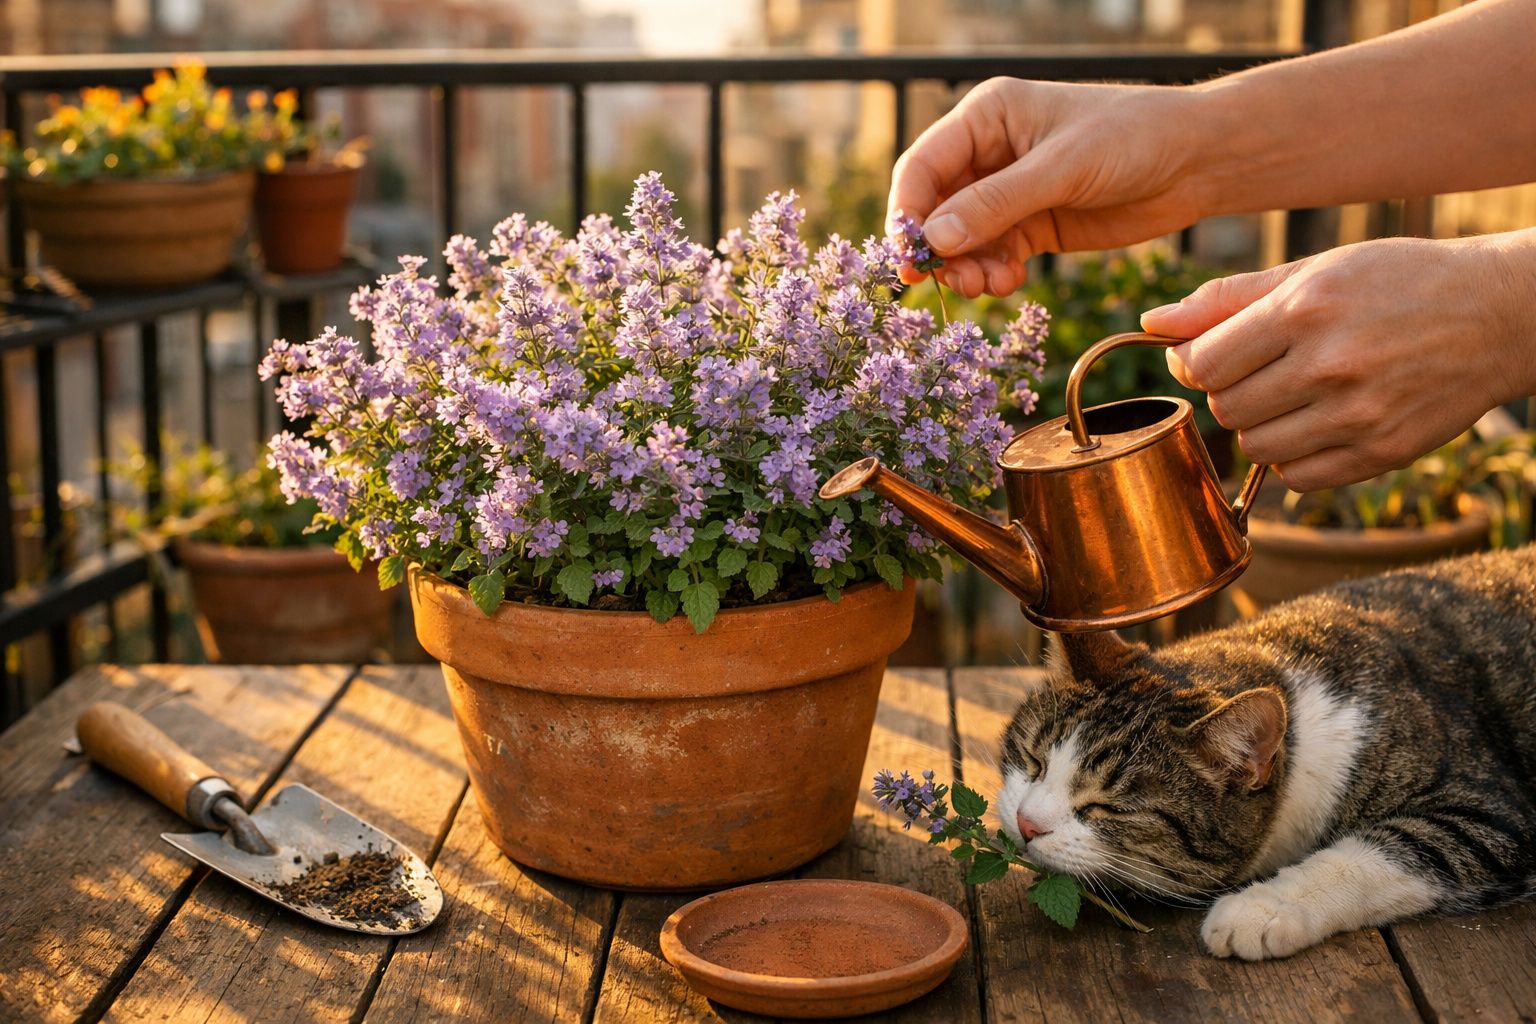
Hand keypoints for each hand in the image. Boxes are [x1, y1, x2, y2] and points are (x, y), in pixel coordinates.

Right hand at [887, 78, 1208, 297]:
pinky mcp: (1032, 225)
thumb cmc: (1132, 139)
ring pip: (962, 240)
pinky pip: (993, 256)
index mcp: (987, 116)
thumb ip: (995, 203)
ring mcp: (1010, 192)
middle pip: (936, 209)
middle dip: (939, 249)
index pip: (923, 166)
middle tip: (946, 283)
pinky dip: (993, 274)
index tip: (909, 254)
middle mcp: (990, 153)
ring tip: (987, 287)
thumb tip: (935, 240)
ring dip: (966, 268)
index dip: (908, 211)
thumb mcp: (1061, 167)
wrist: (1196, 162)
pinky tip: (1010, 283)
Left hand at [1142, 234, 1535, 490]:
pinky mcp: (1383, 453)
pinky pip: (1298, 478)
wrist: (1498, 313)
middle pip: (1225, 409)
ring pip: (1256, 447)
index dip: (1192, 363)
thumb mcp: (1313, 270)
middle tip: (1260, 371)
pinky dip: (1294, 457)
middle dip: (1229, 393)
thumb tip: (1151, 324)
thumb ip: (1226, 299)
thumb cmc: (1395, 282)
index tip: (1208, 355)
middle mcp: (1331, 365)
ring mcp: (1359, 415)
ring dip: (1259, 425)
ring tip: (1293, 394)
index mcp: (1307, 309)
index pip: (1204, 364)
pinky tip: (1319, 423)